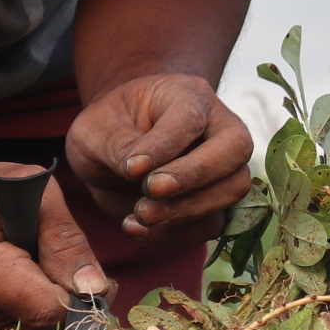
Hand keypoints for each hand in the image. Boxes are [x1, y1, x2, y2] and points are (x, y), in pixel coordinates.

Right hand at [0, 151, 109, 328]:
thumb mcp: (36, 192)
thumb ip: (65, 240)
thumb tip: (95, 289)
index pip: (45, 308)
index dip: (77, 295)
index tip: (89, 274)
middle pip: (39, 327)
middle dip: (65, 303)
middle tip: (68, 267)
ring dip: (48, 306)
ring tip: (41, 267)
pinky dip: (30, 310)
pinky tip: (27, 281)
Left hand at [66, 73, 253, 243]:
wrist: (113, 152)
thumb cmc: (107, 130)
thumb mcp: (94, 129)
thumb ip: (116, 144)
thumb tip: (140, 171)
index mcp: (187, 96)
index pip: (191, 118)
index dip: (165, 146)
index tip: (133, 168)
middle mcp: (217, 127)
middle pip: (235, 150)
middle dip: (193, 178)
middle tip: (150, 193)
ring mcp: (224, 167)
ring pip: (232, 190)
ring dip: (187, 211)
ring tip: (140, 215)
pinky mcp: (216, 204)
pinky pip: (213, 224)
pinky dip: (177, 234)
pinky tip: (138, 228)